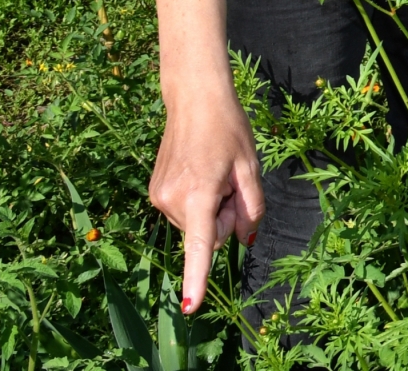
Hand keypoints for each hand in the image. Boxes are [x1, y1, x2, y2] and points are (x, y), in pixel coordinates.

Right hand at [148, 85, 264, 314]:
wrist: (193, 100)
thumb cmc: (228, 129)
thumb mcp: (250, 167)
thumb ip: (251, 208)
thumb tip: (244, 240)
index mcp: (198, 196)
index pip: (199, 246)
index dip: (197, 277)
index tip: (191, 306)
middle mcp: (171, 202)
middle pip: (208, 235)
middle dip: (225, 218)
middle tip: (231, 183)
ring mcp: (159, 198)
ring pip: (196, 225)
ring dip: (212, 208)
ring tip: (215, 173)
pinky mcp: (155, 193)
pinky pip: (185, 212)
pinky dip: (198, 202)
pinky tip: (202, 173)